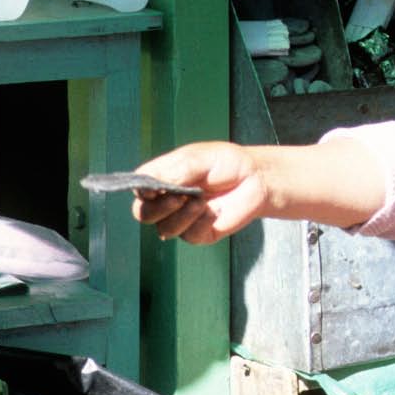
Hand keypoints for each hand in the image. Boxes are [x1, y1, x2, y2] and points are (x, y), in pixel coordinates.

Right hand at [128, 142, 269, 244]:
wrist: (256, 180)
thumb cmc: (227, 163)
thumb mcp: (199, 159)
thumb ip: (175, 172)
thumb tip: (150, 186)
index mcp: (162, 177)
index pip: (138, 187)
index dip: (141, 190)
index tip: (154, 188)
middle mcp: (166, 199)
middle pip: (142, 214)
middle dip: (159, 208)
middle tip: (180, 197)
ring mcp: (180, 218)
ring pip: (164, 229)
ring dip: (182, 216)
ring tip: (203, 201)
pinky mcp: (197, 233)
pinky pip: (188, 236)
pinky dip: (200, 223)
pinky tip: (214, 211)